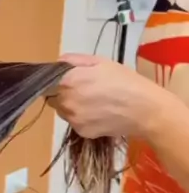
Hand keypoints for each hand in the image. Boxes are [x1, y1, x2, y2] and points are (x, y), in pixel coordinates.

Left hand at [47, 53, 164, 139]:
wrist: (145, 110)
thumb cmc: (125, 81)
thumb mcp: (101, 62)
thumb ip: (74, 60)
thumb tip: (58, 63)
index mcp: (69, 81)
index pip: (46, 81)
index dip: (55, 80)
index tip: (66, 79)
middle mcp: (66, 102)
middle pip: (52, 97)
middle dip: (63, 92)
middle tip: (84, 88)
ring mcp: (73, 119)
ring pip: (62, 111)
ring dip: (71, 105)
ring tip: (93, 101)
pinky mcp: (82, 132)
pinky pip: (74, 122)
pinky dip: (81, 118)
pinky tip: (98, 113)